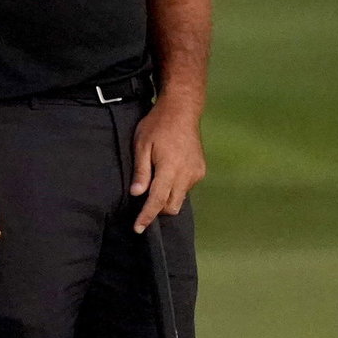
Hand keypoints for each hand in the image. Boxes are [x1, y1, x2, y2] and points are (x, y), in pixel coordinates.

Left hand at [130, 100, 206, 232]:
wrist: (182, 109)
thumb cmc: (157, 124)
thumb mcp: (142, 144)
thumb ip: (141, 171)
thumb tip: (136, 194)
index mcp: (170, 168)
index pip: (158, 200)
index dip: (147, 216)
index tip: (138, 228)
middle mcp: (186, 174)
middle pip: (172, 206)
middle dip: (158, 209)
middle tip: (144, 202)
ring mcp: (196, 172)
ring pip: (180, 198)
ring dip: (167, 197)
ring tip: (156, 181)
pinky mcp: (201, 170)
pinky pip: (186, 188)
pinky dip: (176, 187)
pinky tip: (168, 174)